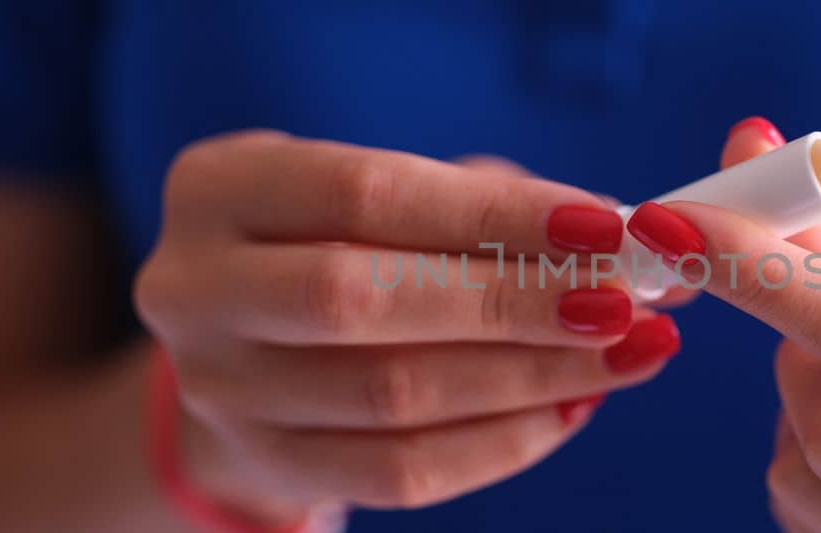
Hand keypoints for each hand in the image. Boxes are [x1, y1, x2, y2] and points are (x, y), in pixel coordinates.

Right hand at [133, 131, 682, 515]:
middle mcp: (197, 287)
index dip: (492, 214)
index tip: (603, 227)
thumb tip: (617, 232)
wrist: (247, 344)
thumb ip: (488, 205)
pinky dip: (503, 443)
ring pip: (389, 396)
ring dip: (529, 378)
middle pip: (359, 301)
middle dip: (511, 302)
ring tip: (624, 354)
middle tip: (621, 302)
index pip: (365, 193)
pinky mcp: (267, 465)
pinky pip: (401, 472)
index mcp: (220, 188)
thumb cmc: (340, 241)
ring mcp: (221, 389)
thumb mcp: (384, 193)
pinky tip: (572, 406)